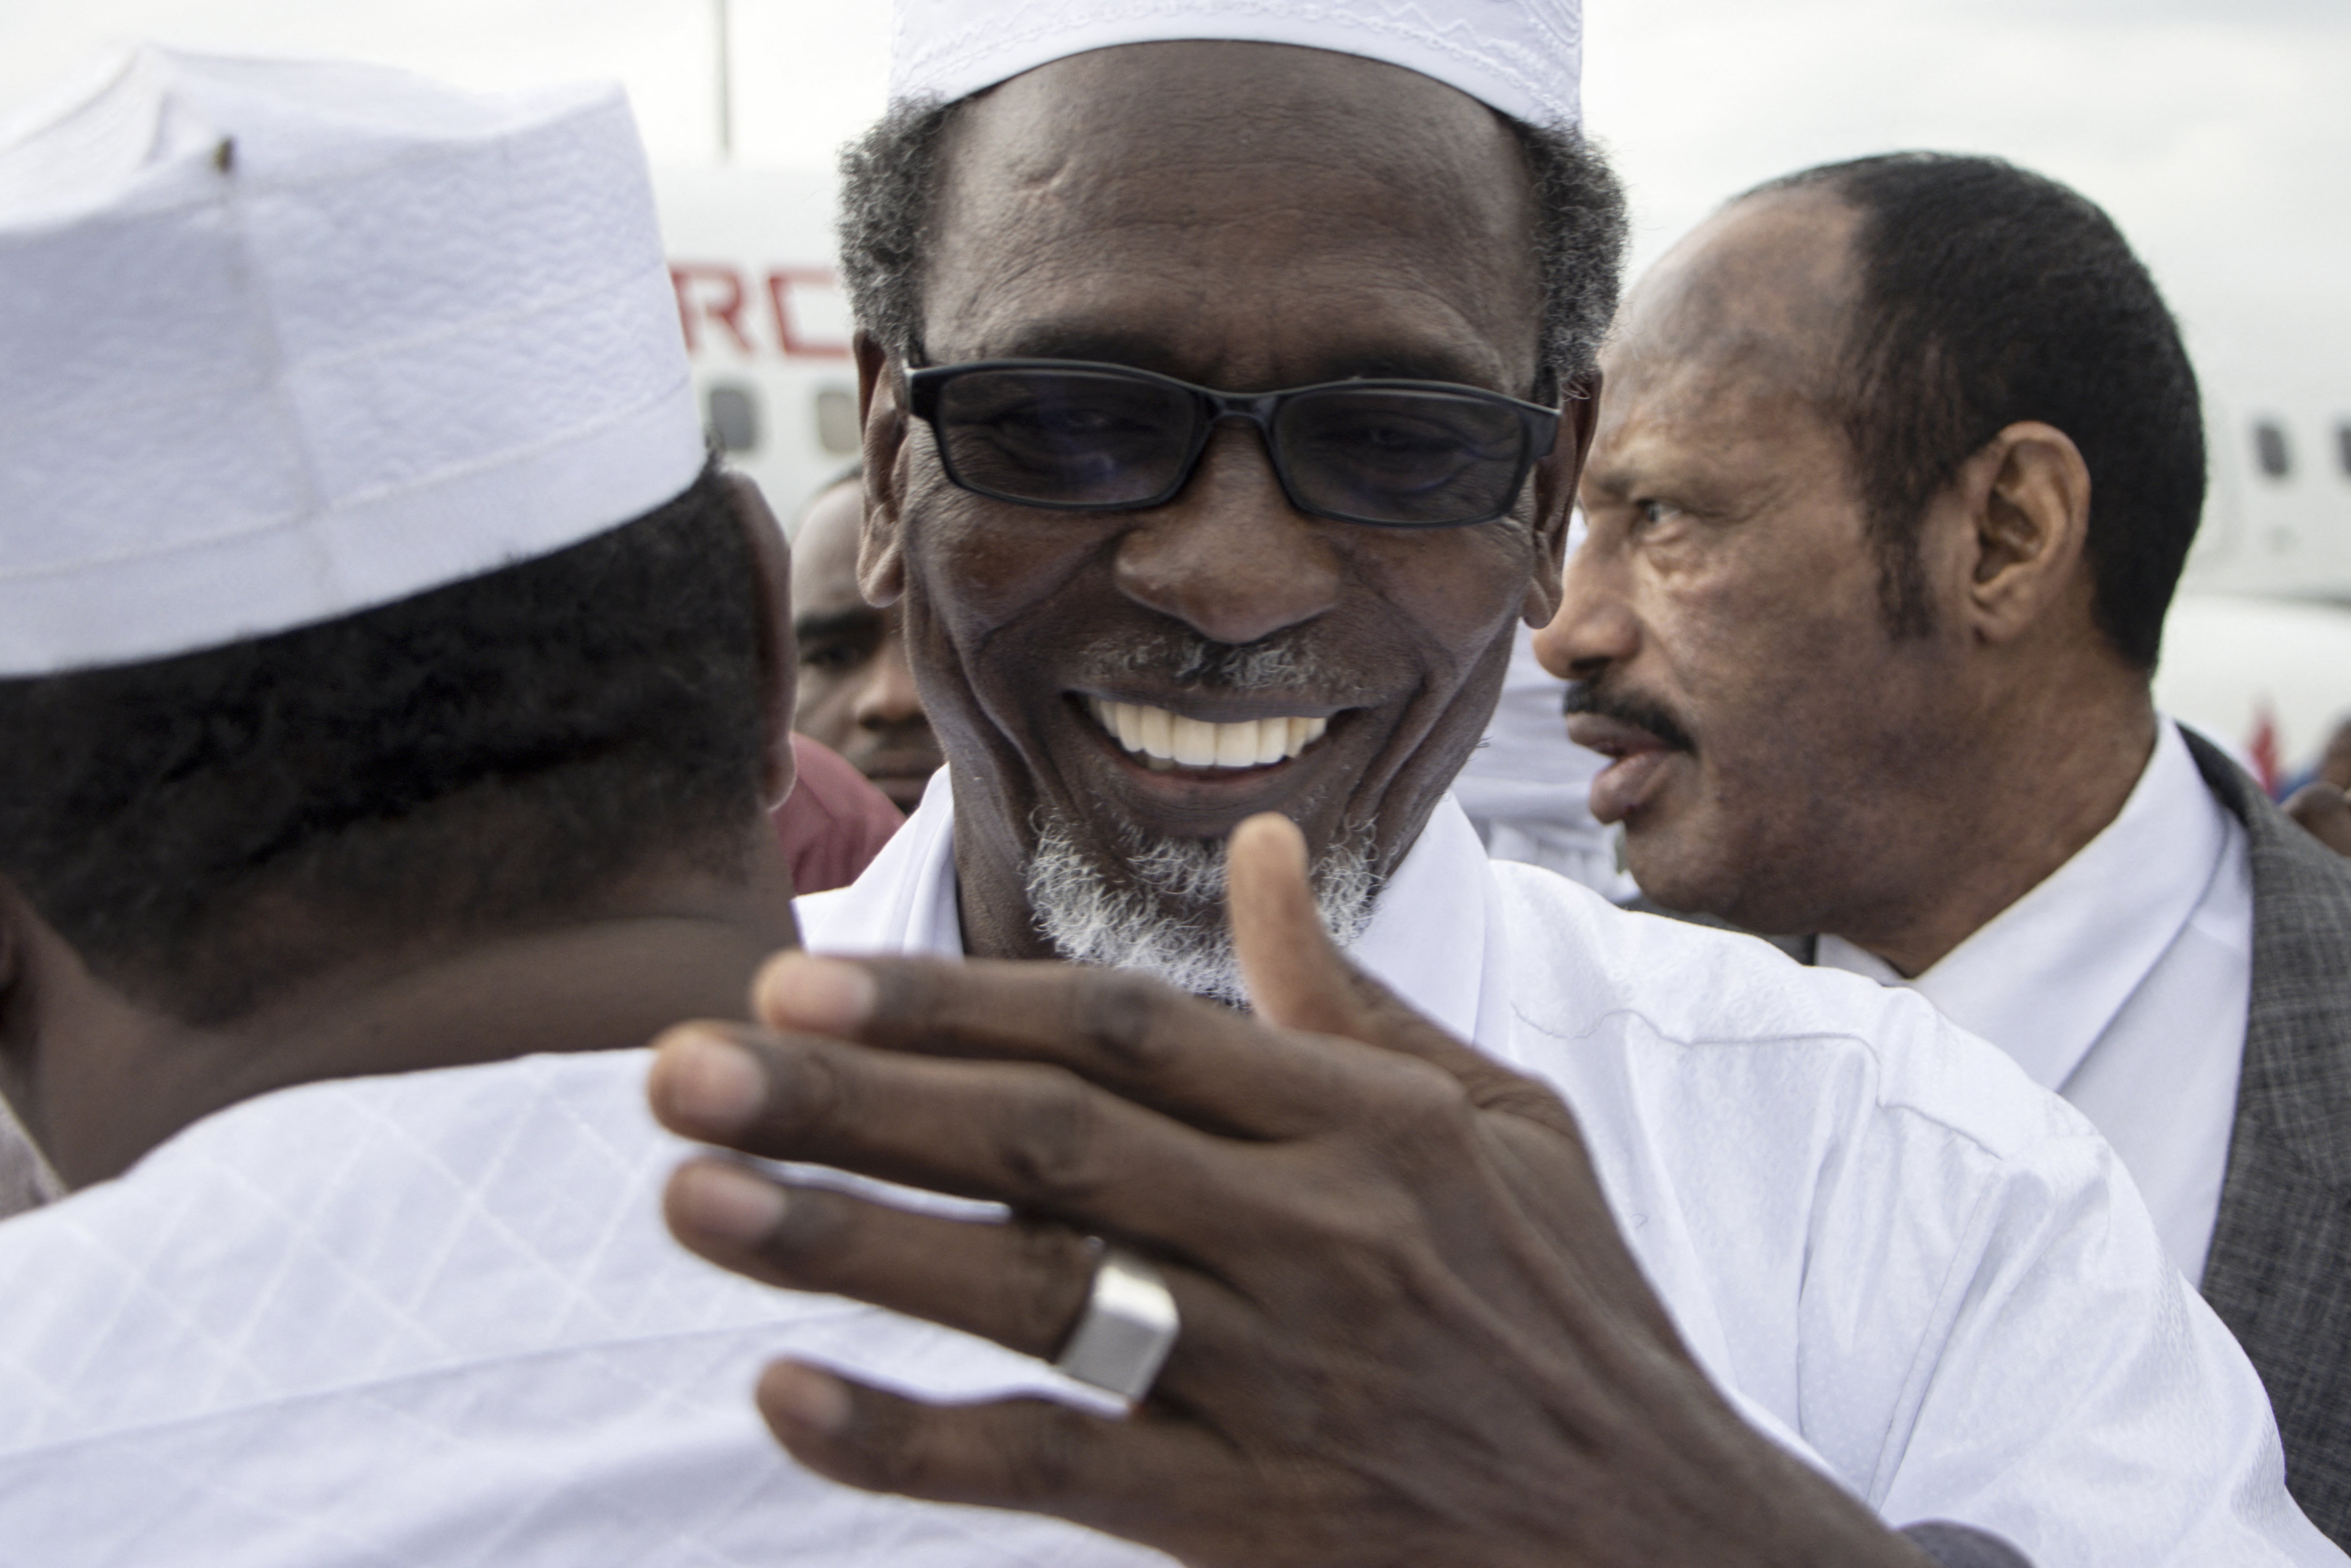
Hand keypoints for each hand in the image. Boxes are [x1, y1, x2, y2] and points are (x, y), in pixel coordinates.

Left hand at [649, 814, 1924, 1567]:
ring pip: (1029, 1294)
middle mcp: (1315, 1237)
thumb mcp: (1508, 1127)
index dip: (958, 999)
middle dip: (852, 1099)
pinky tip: (786, 1397)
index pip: (1127, 1031)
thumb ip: (1359, 999)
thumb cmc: (1576, 1319)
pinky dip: (910, 1440)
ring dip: (845, 1243)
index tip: (806, 982)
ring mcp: (1281, 1384)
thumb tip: (1267, 852)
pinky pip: (1053, 1470)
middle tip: (678, 1063)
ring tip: (687, 1198)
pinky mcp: (1253, 1522)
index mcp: (1370, 1127)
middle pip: (1046, 1143)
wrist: (1672, 1547)